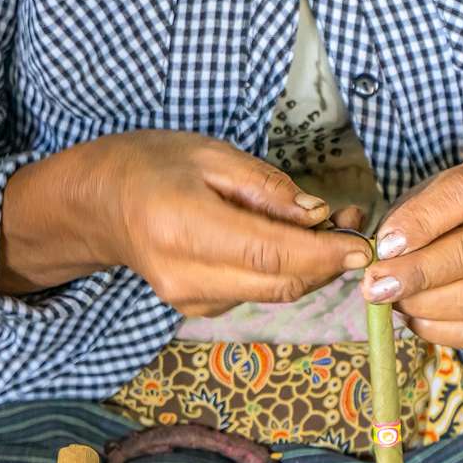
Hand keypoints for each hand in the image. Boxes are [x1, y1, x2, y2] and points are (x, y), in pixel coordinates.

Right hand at [0, 131, 366, 316]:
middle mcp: (186, 275)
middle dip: (327, 262)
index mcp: (184, 227)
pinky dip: (284, 271)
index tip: (362, 244)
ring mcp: (191, 299)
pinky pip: (257, 292)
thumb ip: (265, 188)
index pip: (270, 253)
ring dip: (310, 266)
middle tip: (354, 228)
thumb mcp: (210, 155)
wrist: (100, 204)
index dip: (323, 253)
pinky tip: (291, 243)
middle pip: (280, 283)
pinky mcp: (199, 308)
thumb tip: (317, 215)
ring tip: (328, 227)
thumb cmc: (152, 166)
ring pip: (274, 291)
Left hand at [362, 152, 462, 347]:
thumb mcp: (435, 192)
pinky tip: (413, 316)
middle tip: (376, 285)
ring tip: (392, 300)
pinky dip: (436, 328)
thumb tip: (380, 256)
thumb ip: (408, 215)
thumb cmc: (461, 209)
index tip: (385, 245)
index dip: (422, 221)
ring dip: (424, 304)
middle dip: (417, 273)